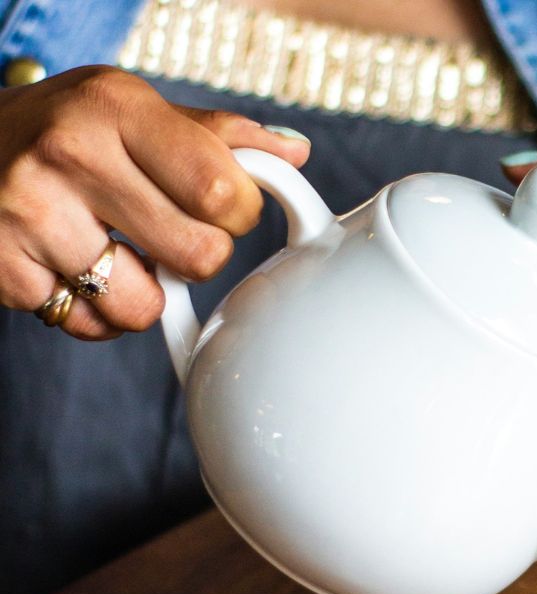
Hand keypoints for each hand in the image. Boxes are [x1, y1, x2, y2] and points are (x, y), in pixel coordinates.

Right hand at [0, 66, 310, 339]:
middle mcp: (69, 155)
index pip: (224, 191)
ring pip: (144, 307)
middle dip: (199, 255)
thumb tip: (293, 154)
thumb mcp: (133, 109)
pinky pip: (91, 327)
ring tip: (120, 254)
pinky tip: (77, 270)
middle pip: (200, 256)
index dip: (240, 214)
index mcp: (116, 108)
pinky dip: (96, 312)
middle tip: (169, 233)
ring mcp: (30, 216)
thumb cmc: (66, 130)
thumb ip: (217, 135)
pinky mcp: (5, 269)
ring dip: (146, 294)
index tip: (222, 208)